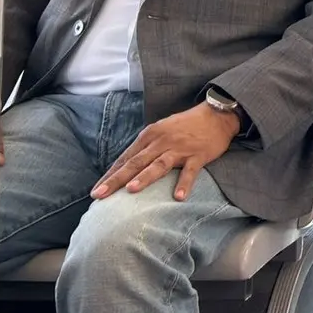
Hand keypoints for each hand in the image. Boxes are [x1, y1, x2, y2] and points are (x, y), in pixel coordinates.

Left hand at [92, 103, 239, 201]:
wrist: (217, 115)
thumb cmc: (186, 125)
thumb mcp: (161, 131)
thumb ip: (145, 148)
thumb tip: (126, 168)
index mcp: (150, 135)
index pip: (126, 158)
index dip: (110, 175)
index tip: (95, 191)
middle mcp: (162, 141)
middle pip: (136, 162)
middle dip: (117, 180)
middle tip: (100, 195)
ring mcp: (180, 148)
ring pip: (159, 164)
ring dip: (145, 177)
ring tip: (132, 190)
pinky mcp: (198, 155)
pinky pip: (190, 171)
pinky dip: (184, 183)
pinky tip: (178, 197)